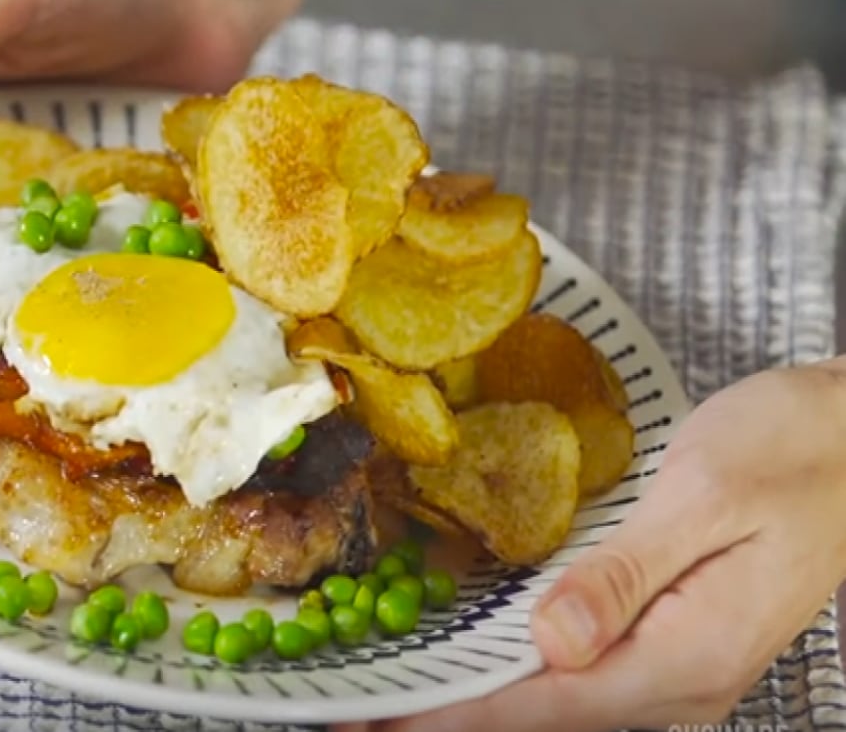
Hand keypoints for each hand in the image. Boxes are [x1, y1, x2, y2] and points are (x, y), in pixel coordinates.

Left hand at [337, 360, 845, 731]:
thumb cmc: (793, 452)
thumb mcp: (704, 497)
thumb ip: (623, 576)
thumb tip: (550, 644)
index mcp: (689, 653)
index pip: (545, 704)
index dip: (452, 715)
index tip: (380, 719)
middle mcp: (684, 679)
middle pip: (544, 715)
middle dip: (450, 715)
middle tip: (363, 709)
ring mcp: (683, 666)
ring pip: (562, 702)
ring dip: (479, 699)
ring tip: (400, 693)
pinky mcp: (675, 641)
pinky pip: (585, 674)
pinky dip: (518, 674)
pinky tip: (477, 661)